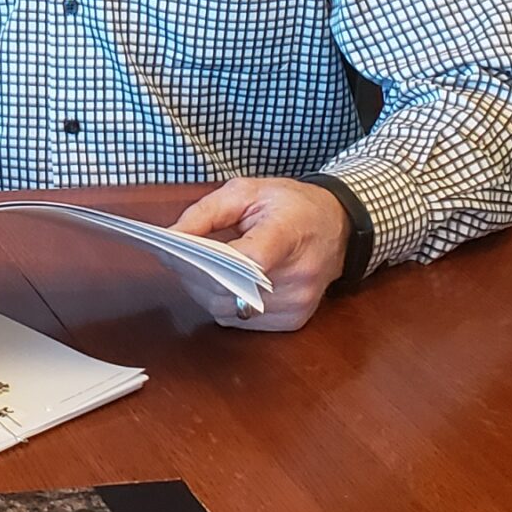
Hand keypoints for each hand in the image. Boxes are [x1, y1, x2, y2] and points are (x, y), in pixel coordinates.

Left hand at [171, 176, 350, 331]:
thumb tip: (173, 236)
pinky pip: (242, 321)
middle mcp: (298, 275)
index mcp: (288, 234)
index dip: (205, 260)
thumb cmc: (291, 205)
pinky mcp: (294, 320)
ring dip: (205, 292)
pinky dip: (223, 304)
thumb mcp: (246, 191)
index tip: (177, 249)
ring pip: (230, 311)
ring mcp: (298, 302)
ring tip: (195, 268)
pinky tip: (218, 284)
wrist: (338, 226)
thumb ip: (206, 213)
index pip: (247, 260)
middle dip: (193, 275)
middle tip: (175, 257)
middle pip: (230, 291)